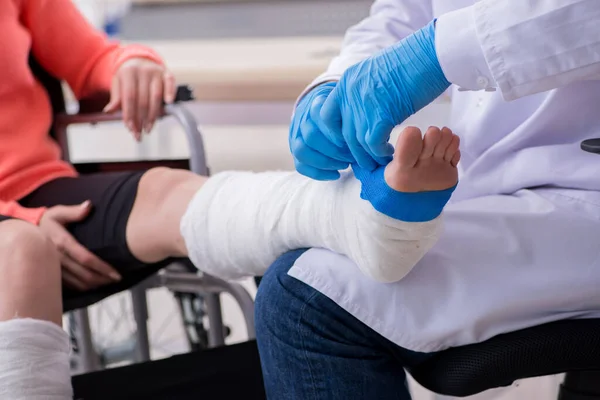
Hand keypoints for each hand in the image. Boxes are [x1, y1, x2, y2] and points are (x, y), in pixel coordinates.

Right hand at [39, 201, 121, 290]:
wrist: (24, 235)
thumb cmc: (47, 221)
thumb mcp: (58, 212)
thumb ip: (74, 211)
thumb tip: (89, 206)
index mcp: (62, 243)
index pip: (86, 259)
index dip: (102, 268)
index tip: (116, 273)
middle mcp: (58, 258)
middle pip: (85, 275)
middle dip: (103, 279)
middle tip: (117, 279)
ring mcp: (54, 269)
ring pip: (78, 283)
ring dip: (95, 285)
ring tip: (109, 282)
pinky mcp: (53, 275)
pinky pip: (71, 286)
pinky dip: (84, 287)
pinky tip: (94, 284)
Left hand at [104, 58, 176, 140]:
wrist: (140, 59)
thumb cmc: (128, 75)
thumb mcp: (118, 83)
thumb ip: (116, 98)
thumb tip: (109, 111)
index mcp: (128, 72)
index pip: (129, 97)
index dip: (130, 114)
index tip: (130, 128)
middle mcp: (143, 71)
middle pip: (142, 100)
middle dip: (141, 119)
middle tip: (139, 132)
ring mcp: (156, 72)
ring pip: (156, 97)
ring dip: (153, 115)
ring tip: (149, 128)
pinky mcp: (167, 74)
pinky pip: (170, 84)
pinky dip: (170, 93)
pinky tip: (168, 104)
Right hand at [289, 82, 354, 179]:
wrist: (320, 111)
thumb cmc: (342, 111)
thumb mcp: (348, 105)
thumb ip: (354, 115)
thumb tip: (372, 137)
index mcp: (315, 104)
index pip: (320, 116)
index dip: (336, 132)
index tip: (351, 140)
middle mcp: (302, 120)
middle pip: (311, 136)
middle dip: (334, 151)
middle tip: (352, 156)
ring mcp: (295, 136)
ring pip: (302, 151)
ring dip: (325, 162)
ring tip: (345, 166)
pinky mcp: (295, 152)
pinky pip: (300, 166)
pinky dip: (318, 173)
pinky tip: (336, 174)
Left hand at [321, 20, 450, 169]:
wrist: (431, 53)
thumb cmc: (413, 61)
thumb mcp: (377, 73)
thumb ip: (366, 92)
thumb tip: (368, 111)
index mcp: (347, 81)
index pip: (326, 115)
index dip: (336, 134)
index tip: (349, 144)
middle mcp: (350, 93)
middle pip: (343, 134)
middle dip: (355, 152)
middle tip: (367, 160)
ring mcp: (363, 103)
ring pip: (357, 142)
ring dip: (370, 156)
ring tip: (381, 162)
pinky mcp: (381, 114)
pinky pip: (373, 144)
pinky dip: (381, 153)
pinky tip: (390, 153)